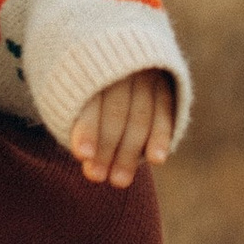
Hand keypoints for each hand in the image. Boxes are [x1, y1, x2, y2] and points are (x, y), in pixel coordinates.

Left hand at [68, 69, 176, 188]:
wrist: (120, 62)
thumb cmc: (88, 91)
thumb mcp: (76, 97)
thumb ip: (81, 122)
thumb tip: (85, 159)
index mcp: (92, 67)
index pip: (90, 101)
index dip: (87, 129)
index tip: (82, 156)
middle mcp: (121, 69)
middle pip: (116, 113)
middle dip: (106, 149)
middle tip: (97, 177)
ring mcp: (147, 76)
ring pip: (140, 118)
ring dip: (130, 152)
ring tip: (119, 181)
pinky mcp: (167, 86)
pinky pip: (165, 113)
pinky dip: (161, 137)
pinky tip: (156, 160)